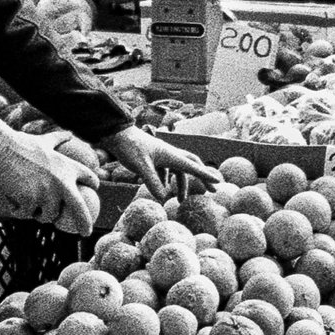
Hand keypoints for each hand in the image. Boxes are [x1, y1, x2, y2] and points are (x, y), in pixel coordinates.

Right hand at [0, 122, 100, 233]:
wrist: (1, 149)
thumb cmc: (20, 143)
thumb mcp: (43, 141)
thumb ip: (58, 139)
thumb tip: (69, 133)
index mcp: (68, 167)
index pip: (89, 178)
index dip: (94, 184)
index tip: (94, 191)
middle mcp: (61, 182)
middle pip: (79, 209)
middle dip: (85, 224)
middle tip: (86, 233)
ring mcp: (46, 194)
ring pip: (49, 216)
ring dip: (40, 215)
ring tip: (31, 209)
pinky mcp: (30, 202)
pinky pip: (27, 214)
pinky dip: (19, 211)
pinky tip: (13, 206)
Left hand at [102, 127, 218, 198]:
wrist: (116, 134)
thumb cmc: (129, 147)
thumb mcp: (140, 166)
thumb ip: (151, 181)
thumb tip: (162, 198)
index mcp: (170, 155)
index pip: (192, 166)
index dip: (205, 175)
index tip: (218, 183)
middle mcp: (169, 154)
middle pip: (192, 165)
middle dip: (202, 178)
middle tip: (212, 190)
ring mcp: (162, 155)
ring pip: (179, 170)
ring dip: (182, 184)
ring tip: (180, 201)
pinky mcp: (154, 157)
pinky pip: (167, 170)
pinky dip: (167, 180)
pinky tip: (162, 189)